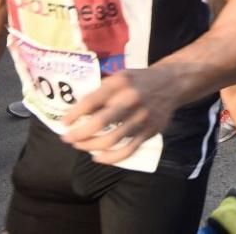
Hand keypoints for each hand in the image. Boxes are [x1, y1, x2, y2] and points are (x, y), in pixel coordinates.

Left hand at [61, 68, 176, 164]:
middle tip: (68, 138)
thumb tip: (78, 111)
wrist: (172, 83)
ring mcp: (141, 118)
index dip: (74, 114)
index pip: (91, 101)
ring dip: (91, 146)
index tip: (63, 123)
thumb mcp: (120, 77)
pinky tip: (98, 157)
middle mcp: (131, 100)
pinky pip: (128, 150)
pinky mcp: (149, 132)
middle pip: (100, 123)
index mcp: (120, 83)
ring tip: (80, 146)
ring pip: (112, 140)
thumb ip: (102, 91)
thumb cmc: (138, 80)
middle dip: (80, 134)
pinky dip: (110, 158)